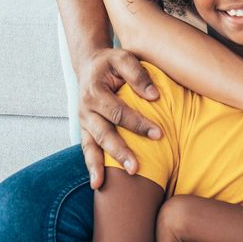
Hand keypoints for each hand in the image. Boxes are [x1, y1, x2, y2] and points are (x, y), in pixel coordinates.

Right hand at [79, 47, 161, 188]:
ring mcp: (83, 121)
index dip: (138, 124)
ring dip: (101, 165)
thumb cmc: (111, 62)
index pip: (119, 112)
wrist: (90, 64)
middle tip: (136, 168)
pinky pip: (87, 149)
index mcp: (95, 91)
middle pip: (104, 133)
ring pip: (92, 146)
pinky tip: (98, 183)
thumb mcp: (124, 58)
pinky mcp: (84, 129)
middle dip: (120, 152)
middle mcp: (86, 109)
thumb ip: (138, 75)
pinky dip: (92, 166)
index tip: (159, 134)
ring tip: (107, 183)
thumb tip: (155, 97)